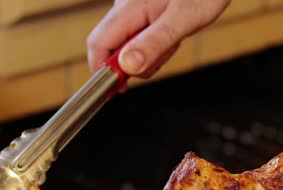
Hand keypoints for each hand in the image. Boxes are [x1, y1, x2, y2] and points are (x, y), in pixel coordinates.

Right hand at [87, 0, 230, 77]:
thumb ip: (154, 43)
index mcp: (128, 7)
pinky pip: (140, 35)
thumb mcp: (184, 20)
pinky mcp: (143, 9)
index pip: (98, 44)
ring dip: (149, 52)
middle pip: (112, 47)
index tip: (118, 89)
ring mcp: (133, 7)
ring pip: (128, 44)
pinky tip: (172, 31)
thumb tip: (128, 67)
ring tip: (174, 37)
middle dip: (134, 62)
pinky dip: (155, 42)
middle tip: (163, 53)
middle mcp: (125, 6)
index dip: (103, 71)